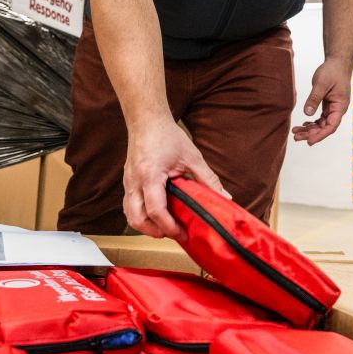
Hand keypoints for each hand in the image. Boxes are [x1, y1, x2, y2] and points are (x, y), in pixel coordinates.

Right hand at [123, 118, 229, 239]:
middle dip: (154, 232)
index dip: (169, 227)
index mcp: (150, 175)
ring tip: (165, 226)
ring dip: (146, 226)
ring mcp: (128, 182)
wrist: (146, 120)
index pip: (156, 210)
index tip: (182, 233)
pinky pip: (129, 206)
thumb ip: (208, 179)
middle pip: (137, 219)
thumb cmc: (166, 135)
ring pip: (130, 215)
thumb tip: (225, 197)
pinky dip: (141, 215)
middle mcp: (134, 181)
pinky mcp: (128, 182)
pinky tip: (156, 214)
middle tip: (174, 233)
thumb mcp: (192, 157)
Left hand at [292, 58, 351, 144]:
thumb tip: (306, 113)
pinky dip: (311, 123)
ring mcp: (333, 109)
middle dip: (311, 134)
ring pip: (321, 124)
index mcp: (340, 106)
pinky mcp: (328, 106)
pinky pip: (320, 118)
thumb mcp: (321, 84)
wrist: (337, 64)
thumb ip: (314, 99)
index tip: (309, 141)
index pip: (331, 126)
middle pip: (325, 128)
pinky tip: (302, 125)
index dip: (320, 135)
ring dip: (309, 129)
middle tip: (296, 137)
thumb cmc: (332, 72)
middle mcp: (337, 110)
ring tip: (295, 132)